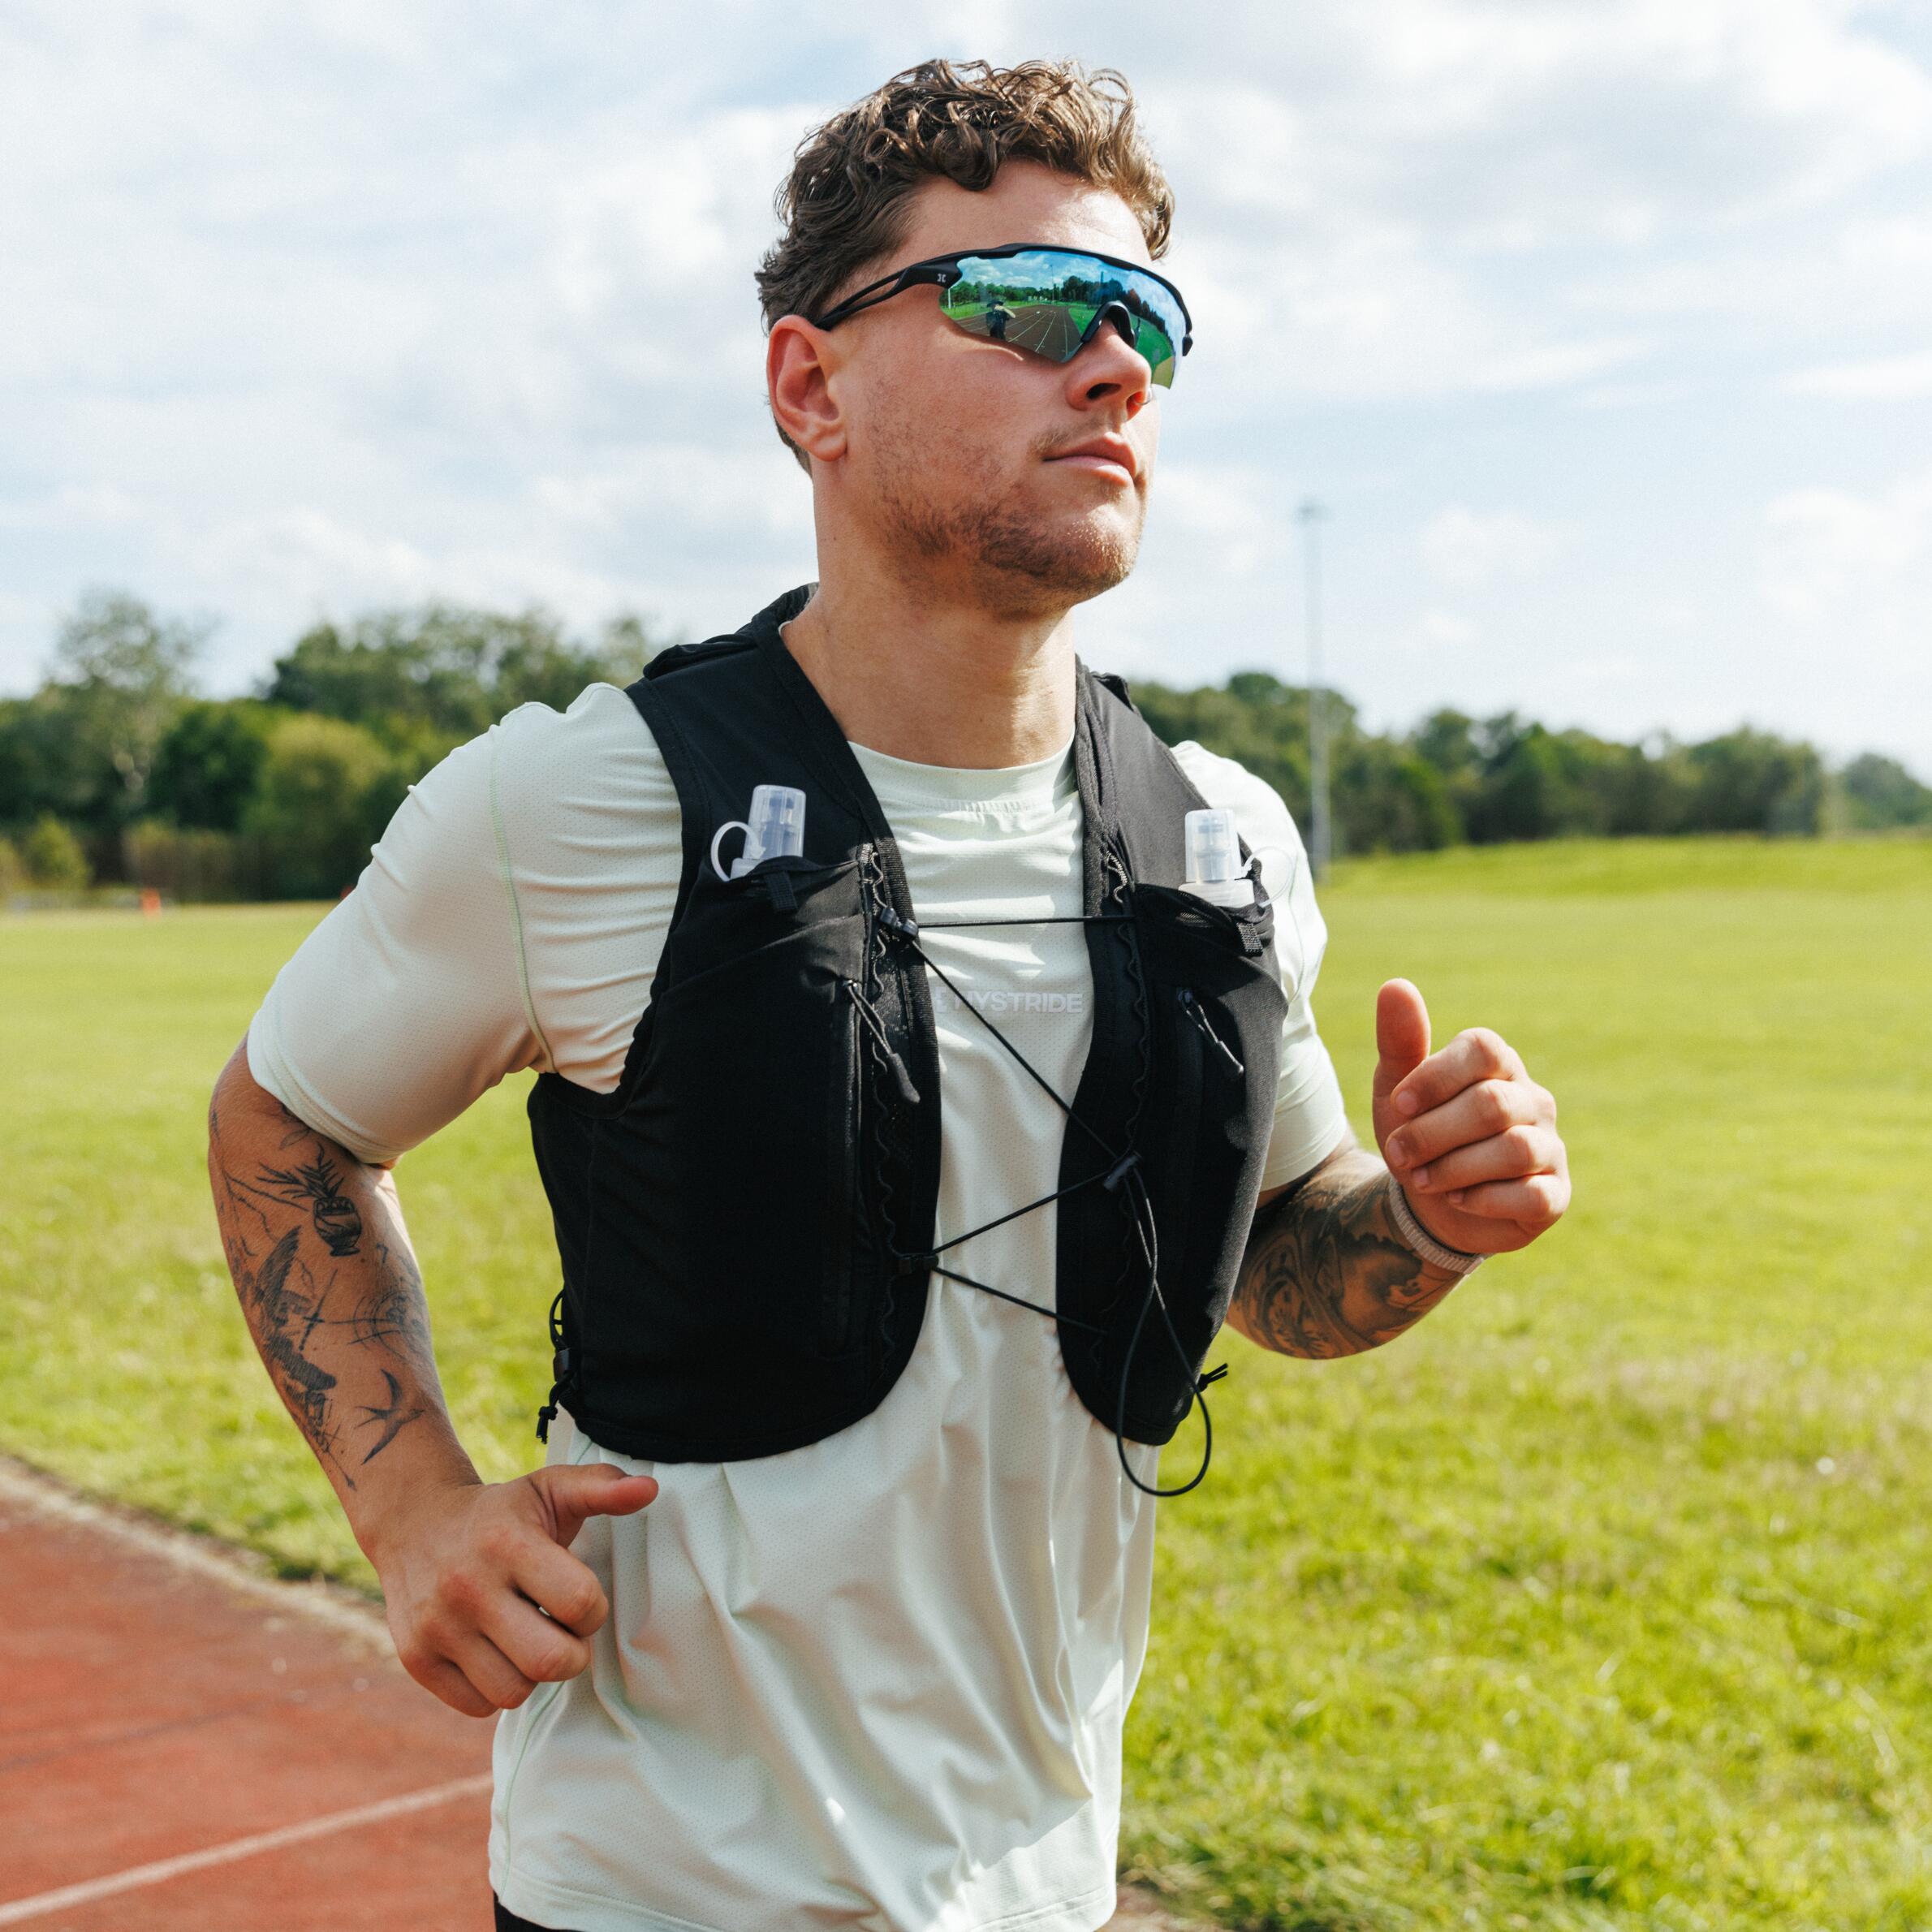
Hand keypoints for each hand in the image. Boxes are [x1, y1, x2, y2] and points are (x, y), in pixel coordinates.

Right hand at [371, 1463, 658, 1717]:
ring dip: (532, 1673)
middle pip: (551, 1661)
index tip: (580, 1598)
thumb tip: (650, 1490)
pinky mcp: (417, 1659)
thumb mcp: (549, 1488)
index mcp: (507, 1542)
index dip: (593, 1609)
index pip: (580, 1603)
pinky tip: (495, 1652)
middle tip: (562, 1631)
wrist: (412, 1524)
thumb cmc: (500, 1513)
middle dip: (573, 1653)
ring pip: (514, 1692)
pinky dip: (495, 1689)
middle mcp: (467, 1587)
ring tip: (526, 1639)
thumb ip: (602, 1488)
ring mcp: (437, 1627)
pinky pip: (478, 1706)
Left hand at [1371, 978, 1568, 1257]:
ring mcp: (1549, 1146)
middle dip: (1433, 1133)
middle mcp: (1532, 1099)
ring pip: (1514, 1150)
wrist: (1431, 1203)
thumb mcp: (1396, 1091)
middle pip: (1492, 1105)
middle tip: (1399, 1153)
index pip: (1483, 1050)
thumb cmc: (1418, 1133)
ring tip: (1421, 1179)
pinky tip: (1457, 1199)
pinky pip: (1533, 1195)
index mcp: (1497, 1064)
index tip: (1399, 1105)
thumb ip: (1399, 1041)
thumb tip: (1395, 985)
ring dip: (1454, 1169)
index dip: (1435, 1077)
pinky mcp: (1555, 1193)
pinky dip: (1485, 1200)